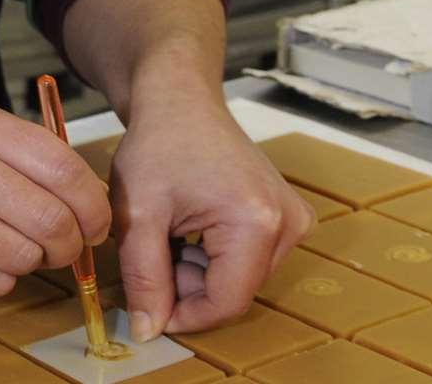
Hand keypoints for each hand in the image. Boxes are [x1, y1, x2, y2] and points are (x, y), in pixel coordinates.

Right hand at [0, 96, 112, 296]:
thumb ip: (11, 151)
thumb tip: (83, 196)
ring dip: (29, 264)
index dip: (92, 203)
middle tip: (62, 248)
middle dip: (68, 243)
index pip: (61, 163)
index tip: (96, 221)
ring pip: (21, 254)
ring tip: (11, 252)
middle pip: (49, 216)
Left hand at [109, 91, 314, 340]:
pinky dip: (214, 255)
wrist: (181, 101)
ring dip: (198, 271)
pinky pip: (249, 260)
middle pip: (234, 292)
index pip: (226, 303)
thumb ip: (144, 277)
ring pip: (239, 279)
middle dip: (188, 285)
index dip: (183, 315)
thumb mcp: (137, 214)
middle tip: (154, 247)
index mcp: (257, 222)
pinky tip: (191, 225)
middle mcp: (288, 223)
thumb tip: (148, 331)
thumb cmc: (159, 145)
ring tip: (171, 230)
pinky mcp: (288, 216)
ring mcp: (294, 219)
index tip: (147, 304)